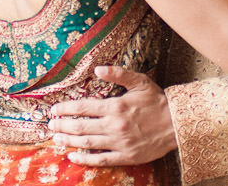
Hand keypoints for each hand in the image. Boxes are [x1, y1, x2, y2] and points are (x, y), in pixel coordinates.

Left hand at [48, 66, 175, 165]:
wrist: (177, 124)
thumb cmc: (156, 101)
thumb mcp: (139, 81)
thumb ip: (118, 74)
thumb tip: (98, 69)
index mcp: (116, 106)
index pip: (83, 107)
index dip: (66, 109)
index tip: (54, 109)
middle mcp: (115, 125)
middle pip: (81, 127)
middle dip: (63, 126)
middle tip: (50, 126)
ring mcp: (120, 143)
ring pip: (87, 143)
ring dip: (69, 141)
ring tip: (56, 139)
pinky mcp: (126, 156)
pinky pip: (101, 160)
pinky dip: (85, 159)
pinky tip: (73, 157)